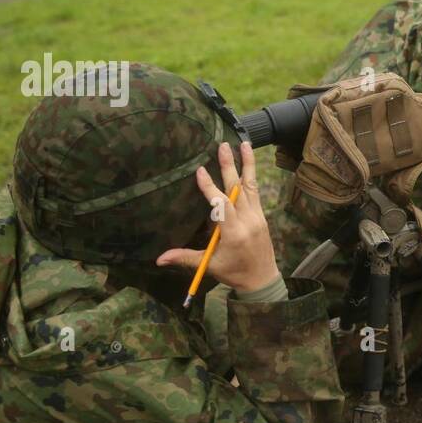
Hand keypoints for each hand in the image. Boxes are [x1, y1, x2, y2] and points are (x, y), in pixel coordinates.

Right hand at [156, 141, 280, 293]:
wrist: (262, 280)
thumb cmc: (234, 273)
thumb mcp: (209, 265)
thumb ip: (185, 258)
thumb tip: (158, 259)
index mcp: (234, 234)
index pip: (221, 205)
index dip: (210, 188)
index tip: (200, 170)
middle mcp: (248, 221)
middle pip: (237, 190)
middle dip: (229, 166)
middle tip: (222, 146)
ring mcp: (257, 216)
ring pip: (251, 186)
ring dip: (247, 164)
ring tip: (243, 143)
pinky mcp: (261, 215)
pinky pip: (256, 191)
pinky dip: (252, 175)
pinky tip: (249, 159)